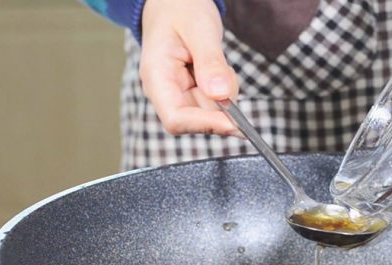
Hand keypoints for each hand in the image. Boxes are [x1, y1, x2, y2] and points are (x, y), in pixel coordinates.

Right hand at [140, 0, 239, 135]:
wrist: (174, 2)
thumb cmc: (181, 9)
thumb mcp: (199, 29)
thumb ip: (210, 62)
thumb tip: (220, 95)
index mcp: (157, 78)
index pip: (176, 119)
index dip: (205, 125)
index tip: (234, 123)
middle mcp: (165, 92)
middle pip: (197, 119)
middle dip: (221, 105)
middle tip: (227, 72)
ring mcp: (178, 93)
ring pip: (210, 112)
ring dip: (225, 95)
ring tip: (219, 62)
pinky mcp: (192, 92)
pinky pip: (214, 102)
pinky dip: (224, 89)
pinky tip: (218, 68)